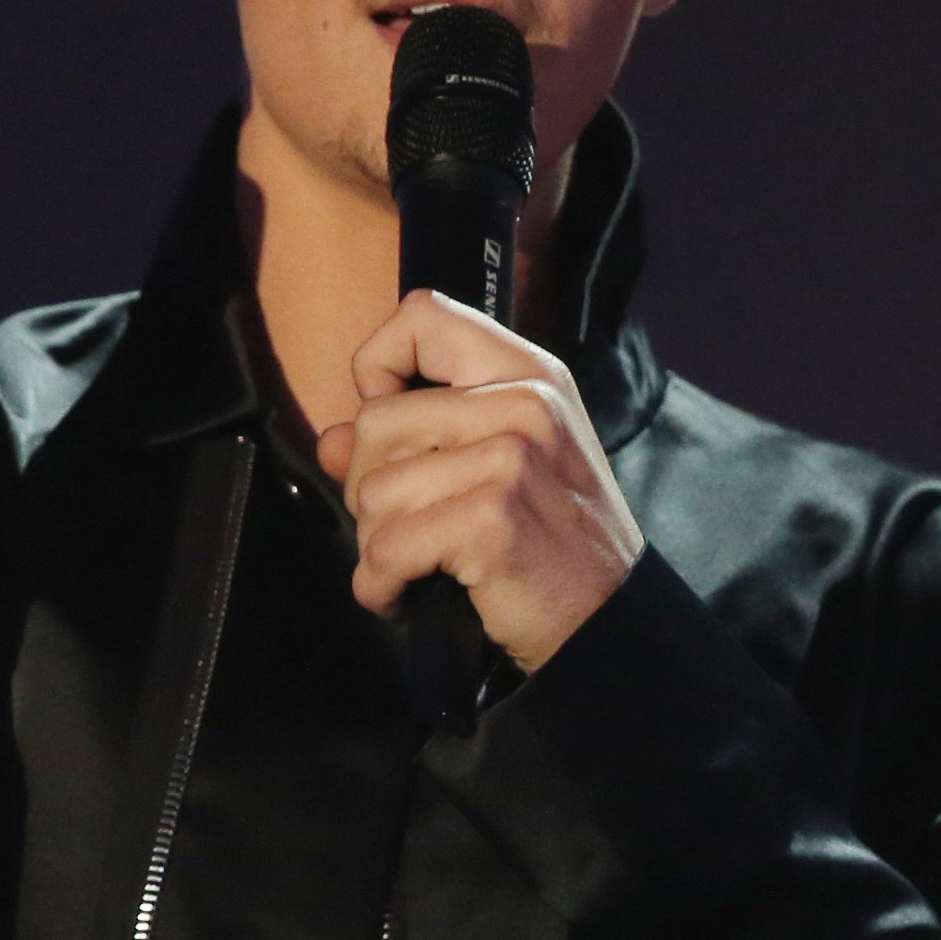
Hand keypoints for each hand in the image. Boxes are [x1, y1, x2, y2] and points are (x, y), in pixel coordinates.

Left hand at [316, 292, 643, 672]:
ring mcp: (510, 458)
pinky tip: (406, 598)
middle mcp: (525, 402)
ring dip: (377, 545)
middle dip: (370, 488)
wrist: (609, 623)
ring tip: (419, 566)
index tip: (393, 428)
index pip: (423, 315)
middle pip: (375, 421)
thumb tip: (331, 441)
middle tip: (409, 529)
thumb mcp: (499, 470)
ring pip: (372, 490)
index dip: (379, 364)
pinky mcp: (491, 518)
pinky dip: (380, 586)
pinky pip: (385, 549)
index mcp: (529, 373)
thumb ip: (413, 441)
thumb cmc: (551, 545)